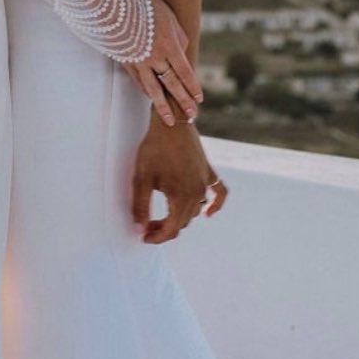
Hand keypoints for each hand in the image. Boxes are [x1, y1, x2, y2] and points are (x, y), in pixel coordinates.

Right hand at [124, 0, 203, 127]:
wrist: (112, 1)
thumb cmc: (144, 3)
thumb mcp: (169, 16)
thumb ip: (178, 37)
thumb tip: (181, 52)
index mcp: (169, 45)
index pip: (184, 72)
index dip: (192, 86)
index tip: (198, 99)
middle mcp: (155, 57)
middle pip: (171, 84)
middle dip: (182, 101)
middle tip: (192, 116)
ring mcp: (138, 61)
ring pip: (152, 89)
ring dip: (162, 106)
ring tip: (169, 120)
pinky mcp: (124, 60)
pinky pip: (137, 80)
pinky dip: (145, 91)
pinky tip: (149, 98)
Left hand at [131, 115, 228, 242]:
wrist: (170, 121)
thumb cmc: (154, 148)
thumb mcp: (141, 178)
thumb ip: (140, 206)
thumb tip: (139, 229)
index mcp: (182, 197)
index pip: (171, 229)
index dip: (156, 237)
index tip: (143, 237)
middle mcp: (197, 193)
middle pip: (183, 222)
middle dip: (164, 228)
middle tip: (146, 225)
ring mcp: (205, 182)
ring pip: (195, 210)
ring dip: (180, 217)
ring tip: (161, 216)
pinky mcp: (208, 171)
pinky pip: (219, 193)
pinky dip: (215, 205)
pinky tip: (207, 213)